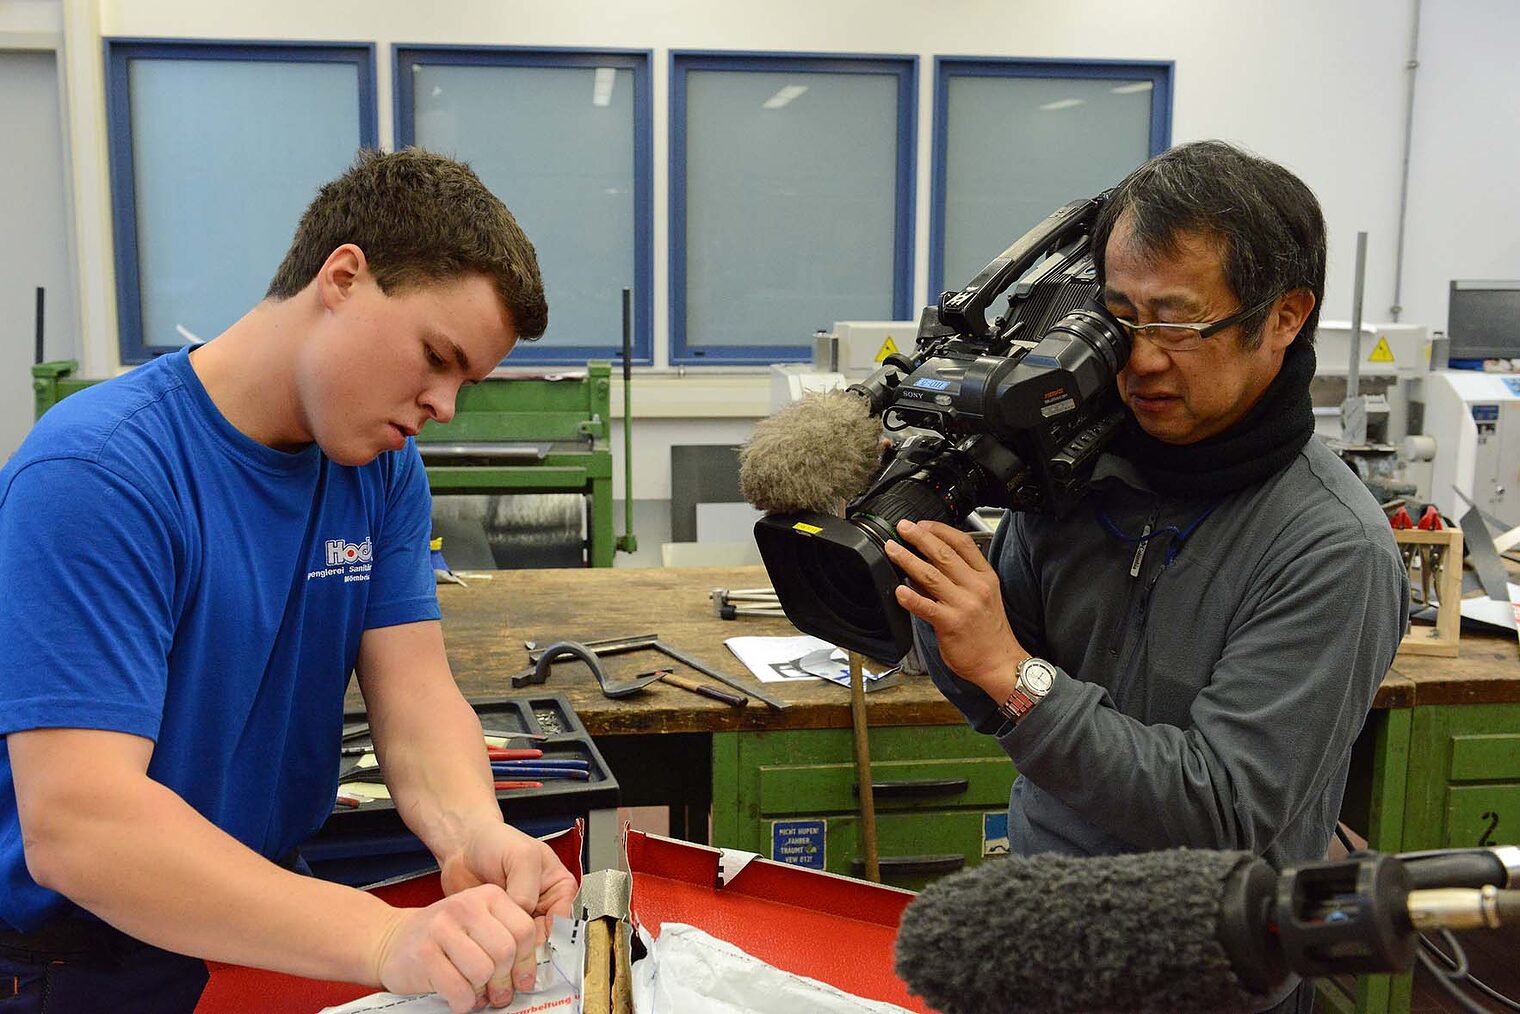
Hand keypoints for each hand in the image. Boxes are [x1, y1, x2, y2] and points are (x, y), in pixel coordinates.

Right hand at [372, 884, 534, 1011]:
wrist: (393, 940)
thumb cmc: (444, 938)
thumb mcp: (479, 925)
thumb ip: (506, 939)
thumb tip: (528, 975)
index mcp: (488, 896)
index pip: (524, 930)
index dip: (526, 962)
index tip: (522, 979)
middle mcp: (465, 906)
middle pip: (506, 952)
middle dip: (504, 980)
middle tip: (497, 992)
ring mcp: (441, 928)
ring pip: (483, 971)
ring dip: (481, 991)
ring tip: (474, 992)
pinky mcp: (423, 954)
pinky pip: (459, 989)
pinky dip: (463, 1002)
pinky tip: (458, 998)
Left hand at [438, 822, 576, 1000]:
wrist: (463, 845)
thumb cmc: (496, 841)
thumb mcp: (521, 856)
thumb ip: (527, 887)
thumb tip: (525, 916)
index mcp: (559, 888)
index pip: (561, 922)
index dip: (546, 939)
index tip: (529, 952)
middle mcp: (544, 906)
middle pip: (544, 940)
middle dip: (527, 955)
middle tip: (512, 970)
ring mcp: (521, 918)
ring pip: (523, 948)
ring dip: (511, 960)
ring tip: (498, 969)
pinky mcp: (499, 928)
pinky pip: (502, 947)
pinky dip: (495, 956)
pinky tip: (486, 960)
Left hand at [885, 519, 1027, 692]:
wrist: (999, 662)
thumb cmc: (989, 632)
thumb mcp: (983, 596)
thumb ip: (960, 578)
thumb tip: (927, 563)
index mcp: (984, 576)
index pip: (962, 543)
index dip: (940, 529)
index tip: (922, 524)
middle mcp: (975, 587)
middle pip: (943, 554)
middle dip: (919, 537)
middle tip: (902, 528)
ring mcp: (964, 605)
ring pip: (930, 575)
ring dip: (907, 559)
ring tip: (892, 550)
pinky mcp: (951, 623)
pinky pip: (926, 607)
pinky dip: (910, 597)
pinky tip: (898, 590)